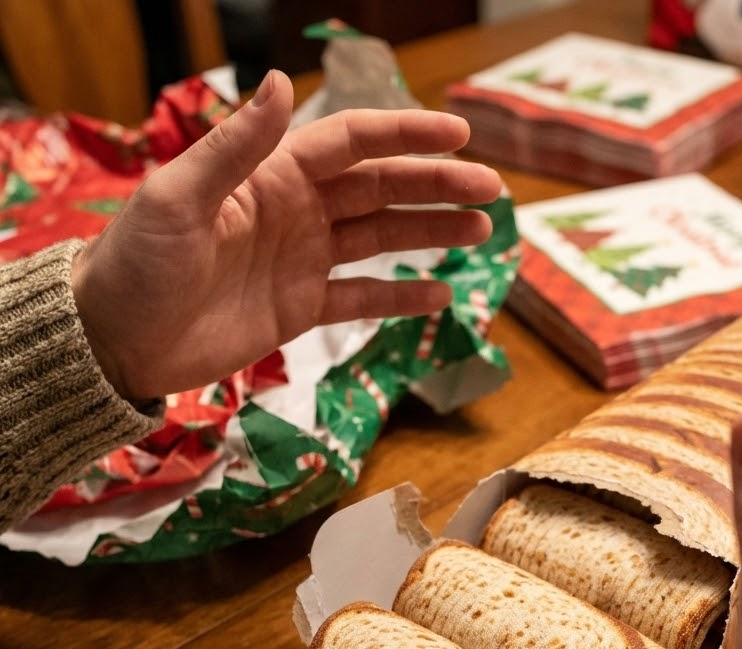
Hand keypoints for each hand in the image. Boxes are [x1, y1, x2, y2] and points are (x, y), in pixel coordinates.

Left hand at [71, 70, 502, 399]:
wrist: (121, 341)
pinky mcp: (301, 308)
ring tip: (479, 231)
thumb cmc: (140, 263)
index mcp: (272, 175)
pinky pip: (362, 298)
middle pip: (380, 189)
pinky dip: (400, 298)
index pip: (353, 144)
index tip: (459, 136)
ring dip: (430, 232)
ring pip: (381, 238)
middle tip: (491, 190)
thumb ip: (237, 146)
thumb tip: (285, 85)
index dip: (406, 136)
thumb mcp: (180, 198)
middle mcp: (297, 211)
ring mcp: (303, 260)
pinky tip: (440, 295)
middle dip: (436, 185)